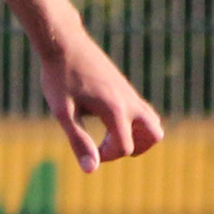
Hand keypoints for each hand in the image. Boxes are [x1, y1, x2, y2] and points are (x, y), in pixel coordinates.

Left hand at [38, 33, 163, 170]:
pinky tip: (103, 117)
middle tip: (108, 146)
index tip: (88, 148)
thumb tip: (91, 170)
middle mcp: (129, 101)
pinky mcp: (124, 87)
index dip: (107, 156)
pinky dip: (132, 122)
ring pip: (153, 121)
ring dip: (137, 135)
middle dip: (136, 148)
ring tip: (108, 134)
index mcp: (115, 109)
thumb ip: (78, 141)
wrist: (64, 44)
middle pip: (155, 135)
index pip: (125, 147)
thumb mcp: (63, 112)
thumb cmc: (59, 77)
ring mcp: (129, 93)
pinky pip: (141, 110)